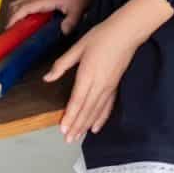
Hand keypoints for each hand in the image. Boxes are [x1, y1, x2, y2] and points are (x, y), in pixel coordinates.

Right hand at [5, 0, 91, 34]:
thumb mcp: (77, 10)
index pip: (23, 9)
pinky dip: (18, 13)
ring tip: (14, 30)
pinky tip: (22, 23)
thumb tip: (63, 32)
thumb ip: (71, 21)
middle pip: (15, 6)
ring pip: (17, 4)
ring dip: (13, 15)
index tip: (8, 29)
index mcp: (43, 0)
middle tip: (10, 34)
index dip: (14, 18)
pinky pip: (22, 4)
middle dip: (10, 19)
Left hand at [43, 15, 139, 142]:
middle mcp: (99, 85)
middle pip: (86, 110)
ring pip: (96, 111)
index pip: (77, 101)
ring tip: (77, 137)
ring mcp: (108, 87)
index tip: (62, 128)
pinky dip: (101, 119)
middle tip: (67, 139)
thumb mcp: (78, 47)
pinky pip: (108, 107)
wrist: (126, 33)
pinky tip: (95, 128)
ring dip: (86, 125)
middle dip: (76, 126)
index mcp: (87, 75)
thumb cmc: (101, 36)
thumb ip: (62, 64)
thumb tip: (47, 78)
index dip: (69, 116)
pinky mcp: (115, 86)